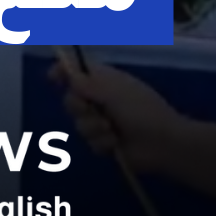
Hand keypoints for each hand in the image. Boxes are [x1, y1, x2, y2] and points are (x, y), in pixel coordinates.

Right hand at [50, 56, 179, 169]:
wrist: (162, 143)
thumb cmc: (141, 111)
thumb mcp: (114, 92)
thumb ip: (88, 84)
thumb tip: (70, 76)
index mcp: (106, 81)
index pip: (79, 72)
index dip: (64, 72)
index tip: (52, 78)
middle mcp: (102, 99)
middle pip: (72, 99)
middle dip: (79, 107)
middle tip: (91, 109)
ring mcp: (104, 122)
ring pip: (80, 124)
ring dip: (94, 127)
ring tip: (111, 130)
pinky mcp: (106, 143)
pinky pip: (90, 142)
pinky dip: (102, 142)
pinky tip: (115, 143)